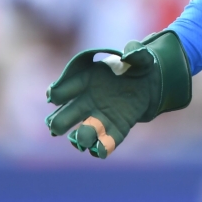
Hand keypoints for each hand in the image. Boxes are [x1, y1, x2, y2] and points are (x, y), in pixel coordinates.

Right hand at [45, 31, 191, 158]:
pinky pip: (105, 143)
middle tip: (55, 127)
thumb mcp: (141, 58)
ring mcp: (98, 118)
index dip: (57, 93)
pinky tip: (101, 149)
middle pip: (64, 116)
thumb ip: (136, 52)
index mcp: (86, 80)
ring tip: (81, 138)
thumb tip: (130, 52)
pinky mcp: (114, 131)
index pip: (65, 89)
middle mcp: (86, 101)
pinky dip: (102, 148)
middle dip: (58, 122)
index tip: (53, 96)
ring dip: (80, 137)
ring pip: (82, 133)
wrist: (148, 85)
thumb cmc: (136, 68)